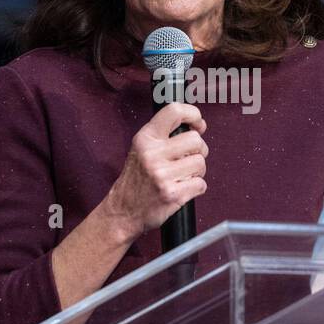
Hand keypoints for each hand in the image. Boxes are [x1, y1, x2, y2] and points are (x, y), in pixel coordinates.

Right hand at [101, 102, 207, 242]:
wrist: (122, 212)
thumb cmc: (135, 181)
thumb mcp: (141, 150)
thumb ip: (163, 137)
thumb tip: (196, 127)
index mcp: (145, 139)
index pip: (173, 111)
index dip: (192, 114)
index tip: (198, 124)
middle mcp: (152, 154)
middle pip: (195, 140)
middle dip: (199, 150)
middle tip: (189, 159)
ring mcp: (162, 175)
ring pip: (201, 162)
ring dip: (197, 171)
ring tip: (183, 176)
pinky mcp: (172, 194)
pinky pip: (201, 184)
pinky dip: (196, 188)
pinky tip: (182, 189)